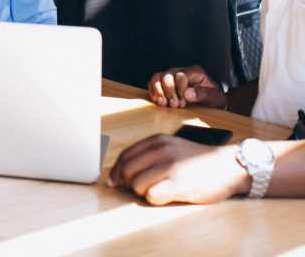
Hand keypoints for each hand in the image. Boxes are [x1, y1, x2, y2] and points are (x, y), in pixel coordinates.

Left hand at [107, 134, 248, 204]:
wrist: (228, 166)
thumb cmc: (197, 160)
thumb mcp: (171, 147)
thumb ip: (149, 154)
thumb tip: (122, 172)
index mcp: (157, 140)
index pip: (125, 155)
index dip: (116, 170)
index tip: (113, 181)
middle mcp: (161, 150)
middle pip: (127, 171)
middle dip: (129, 182)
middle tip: (140, 189)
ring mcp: (170, 167)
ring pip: (137, 184)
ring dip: (143, 192)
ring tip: (158, 190)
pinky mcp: (179, 184)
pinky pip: (152, 196)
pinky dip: (155, 199)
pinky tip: (166, 196)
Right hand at [147, 65, 226, 109]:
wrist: (212, 103)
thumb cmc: (215, 99)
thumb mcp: (216, 98)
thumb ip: (204, 94)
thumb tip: (187, 94)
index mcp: (195, 72)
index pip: (181, 76)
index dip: (179, 90)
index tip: (182, 104)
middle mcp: (181, 71)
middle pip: (167, 75)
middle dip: (168, 92)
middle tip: (173, 105)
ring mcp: (171, 76)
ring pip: (157, 77)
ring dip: (158, 91)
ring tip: (163, 103)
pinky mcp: (164, 83)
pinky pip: (153, 82)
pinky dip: (153, 91)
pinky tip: (158, 101)